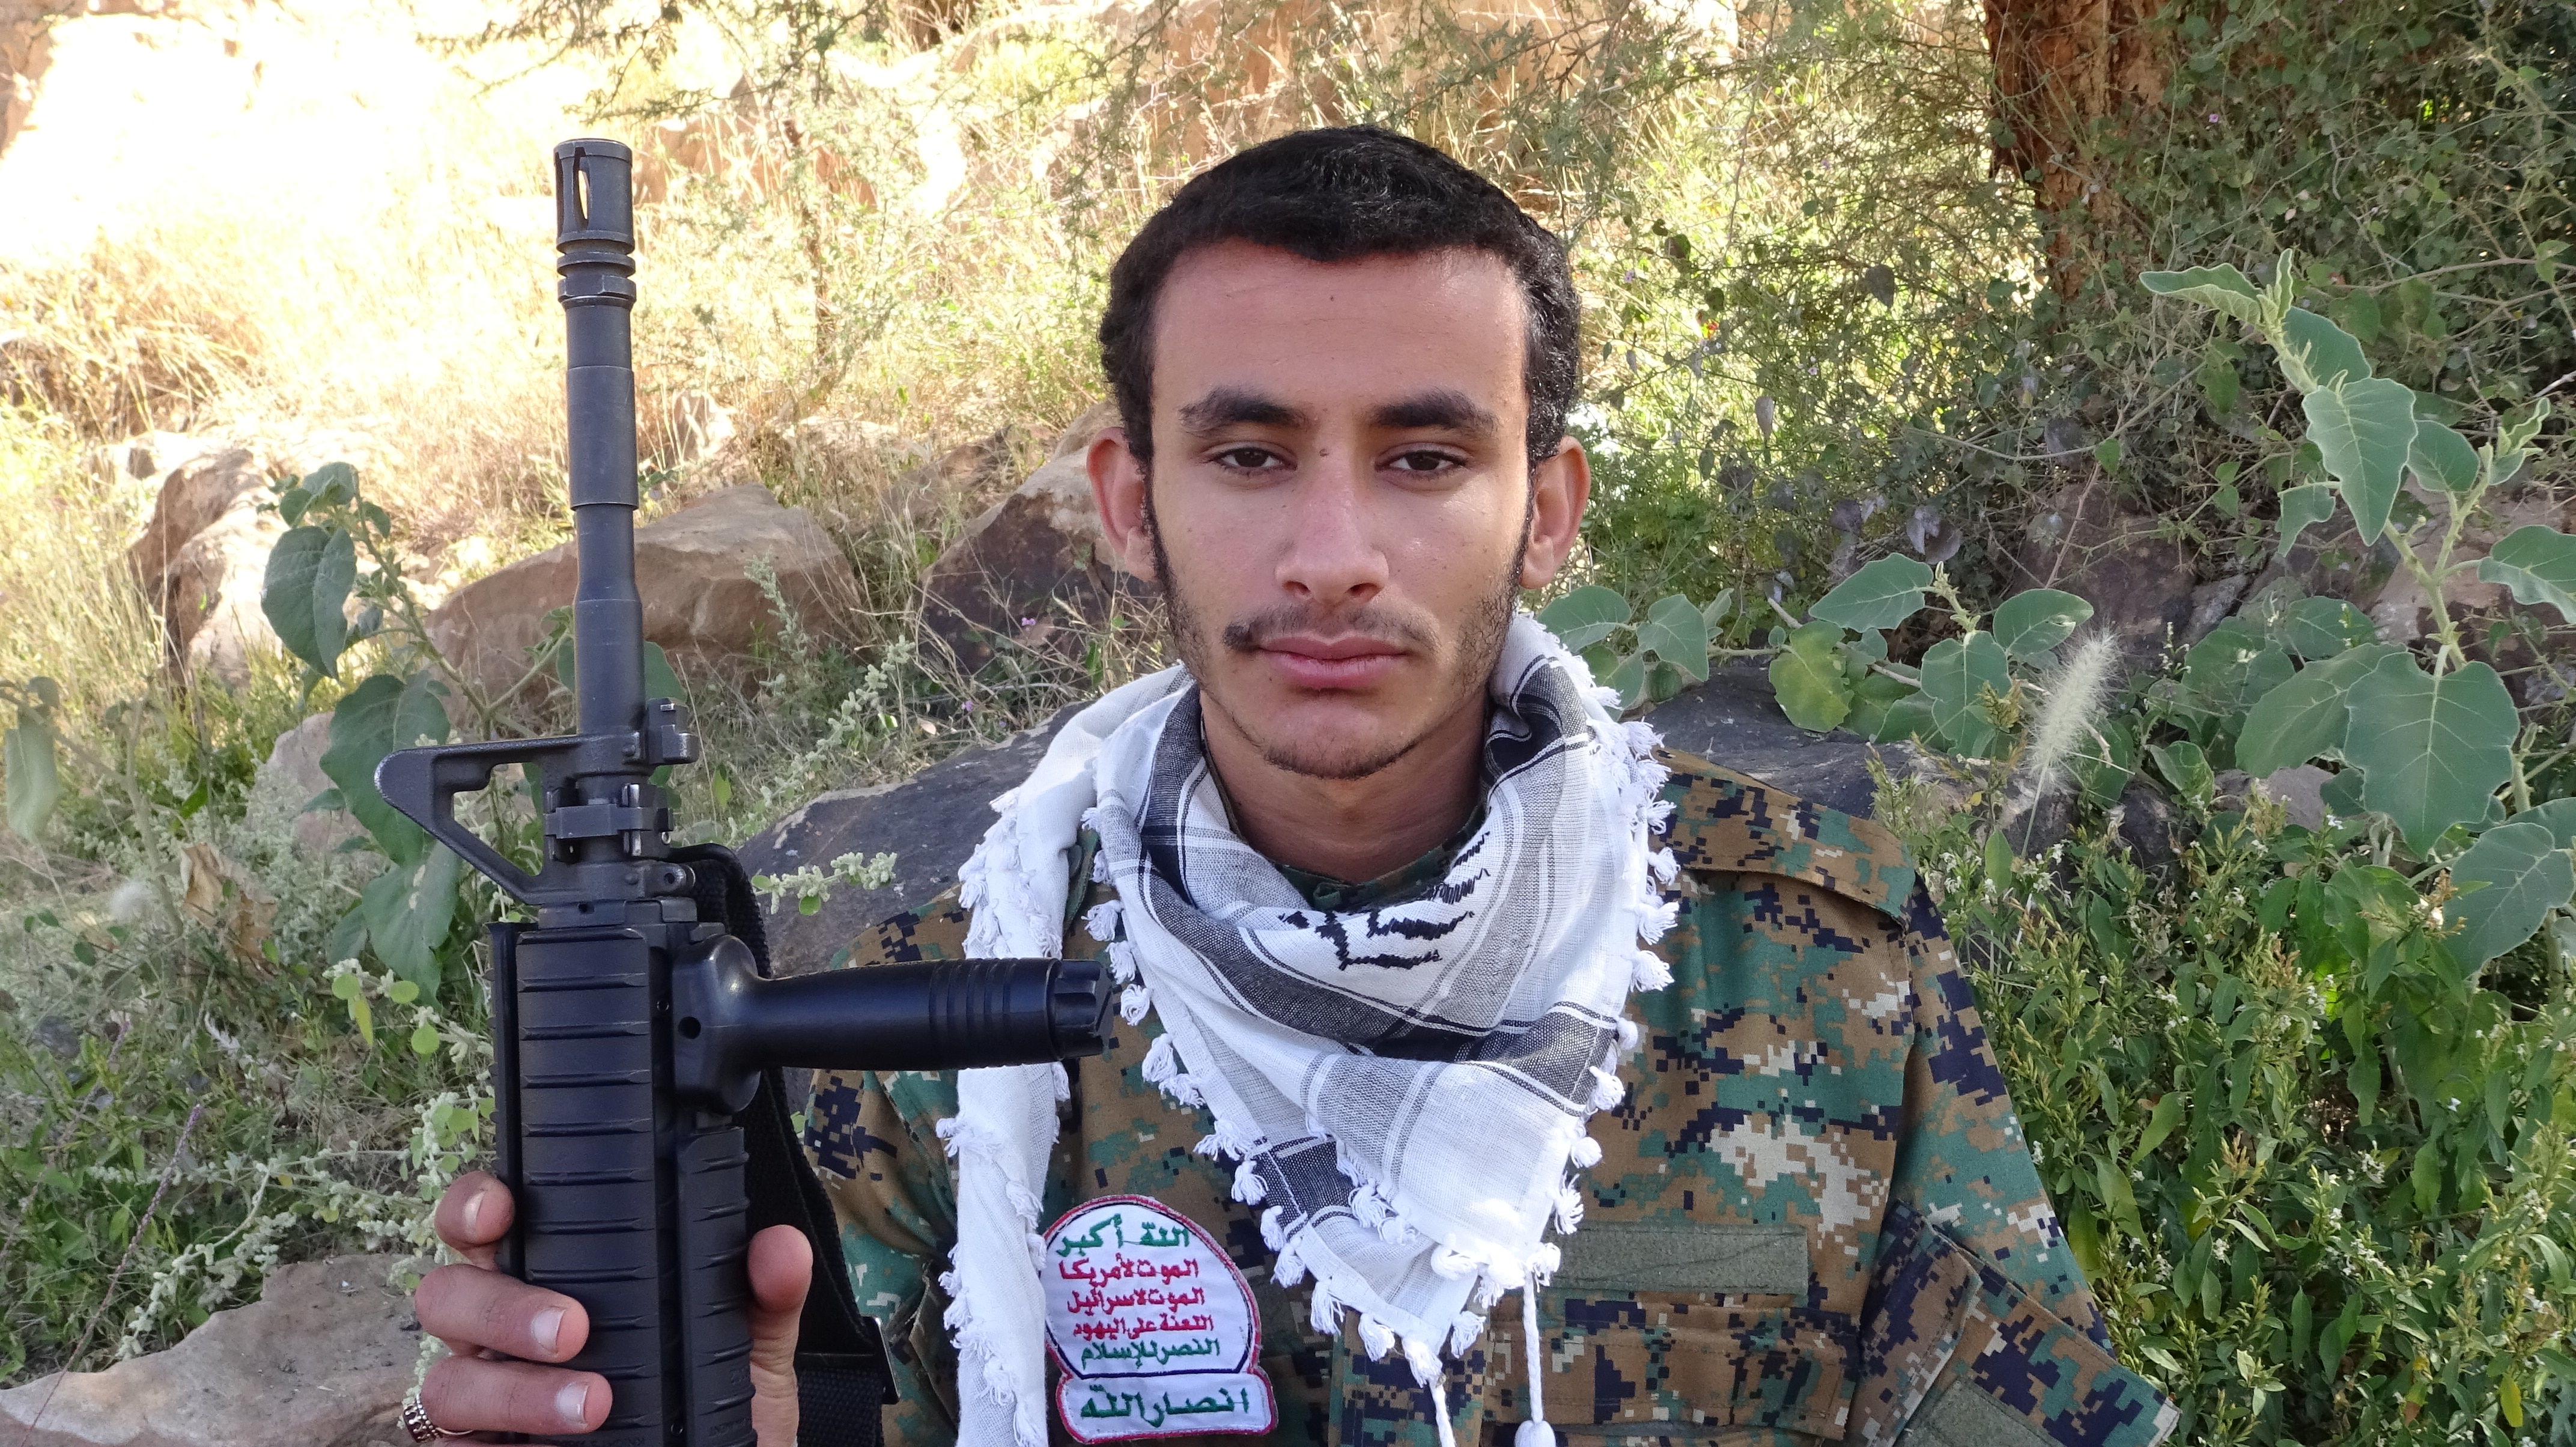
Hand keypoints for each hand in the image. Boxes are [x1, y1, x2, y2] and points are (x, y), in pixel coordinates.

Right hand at [414, 1172, 812, 1442]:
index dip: (476, 1206)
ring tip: (592, 1404)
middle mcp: (504, 1336)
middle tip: (573, 1327)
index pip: (490, 1224)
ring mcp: (485, 1400)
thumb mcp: (746, 1355)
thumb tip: (780, 1248)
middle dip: (501, 1305)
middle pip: (449, 1294)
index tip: (504, 1208)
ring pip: (447, 1379)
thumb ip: (765, 1299)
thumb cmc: (709, 1416)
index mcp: (555, 1281)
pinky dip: (488, 1444)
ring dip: (515, 1388)